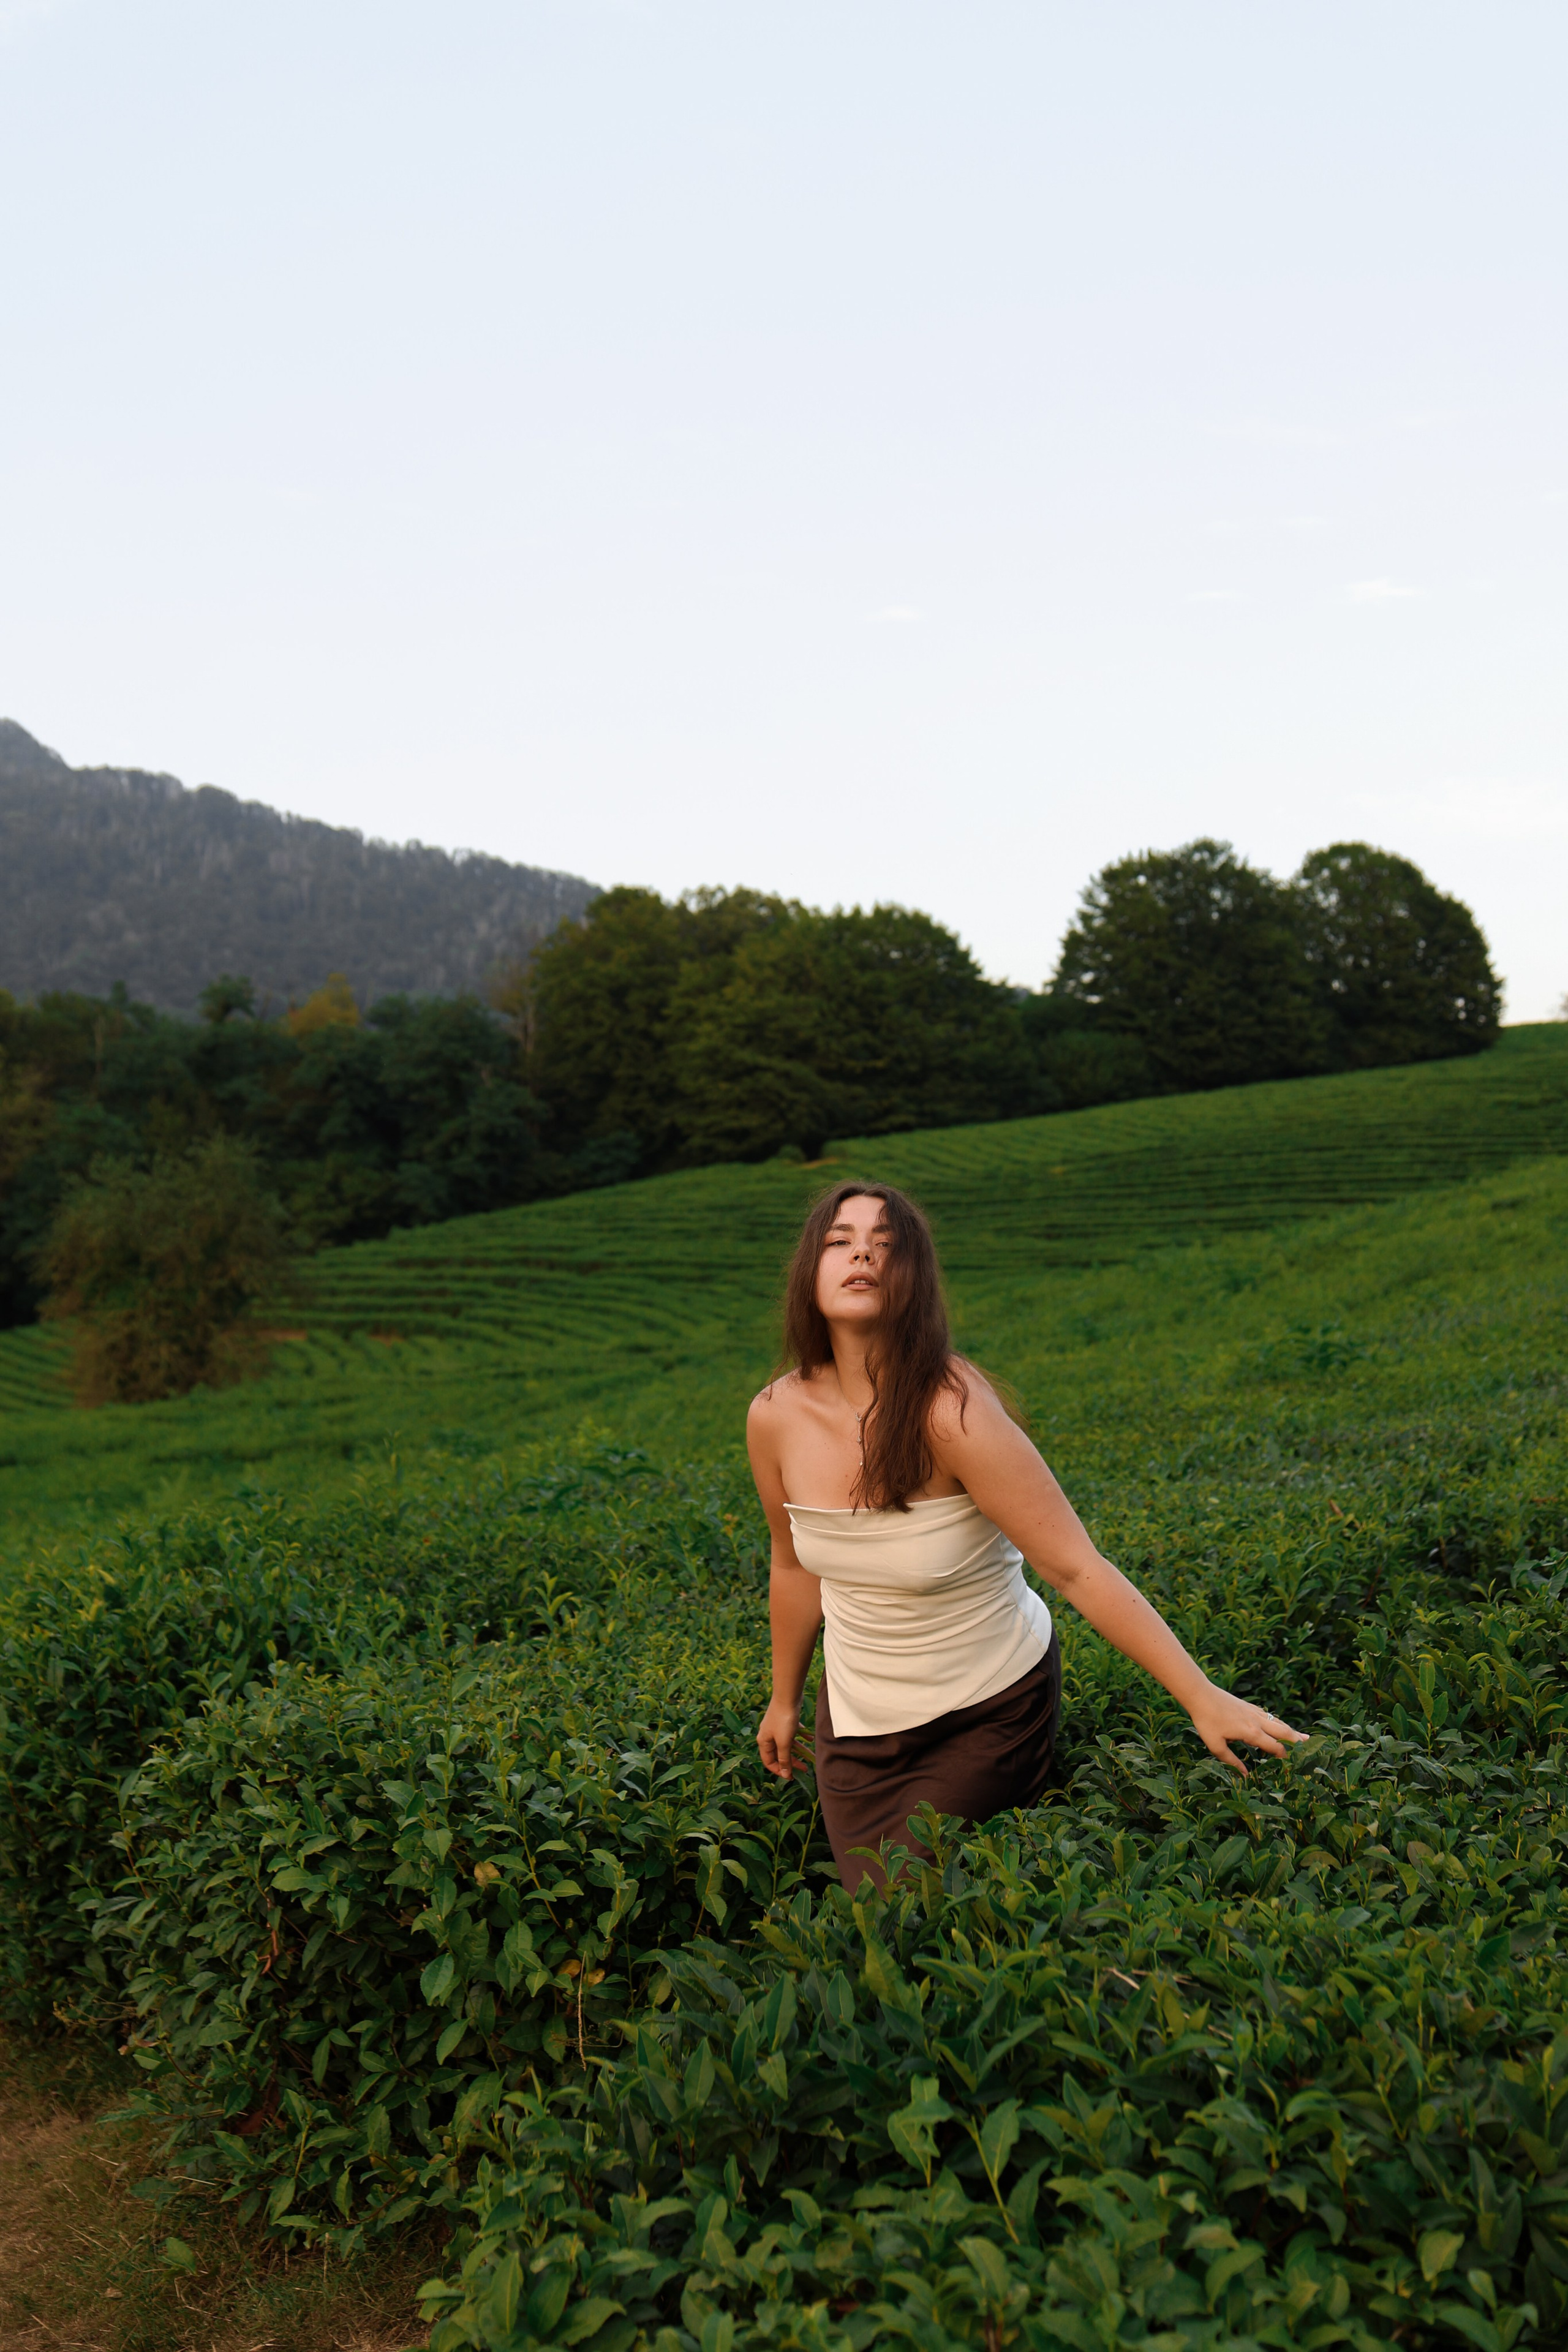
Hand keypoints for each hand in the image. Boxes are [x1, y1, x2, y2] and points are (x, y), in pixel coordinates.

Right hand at [758, 1698, 806, 1779]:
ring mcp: (777, 1727)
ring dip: (799, 1751)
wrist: (787, 1695)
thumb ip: (784, 1759)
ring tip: (811, 1756)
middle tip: (804, 1769)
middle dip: (792, 1762)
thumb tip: (784, 1774)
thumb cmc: (783, 1720)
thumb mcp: (784, 1743)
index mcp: (764, 1742)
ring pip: (788, 1743)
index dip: (779, 1771)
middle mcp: (768, 1735)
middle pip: (780, 1753)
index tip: (791, 1777)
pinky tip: (810, 1739)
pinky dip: (801, 1737)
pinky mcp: (785, 1720)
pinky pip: (793, 1732)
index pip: (769, 1762)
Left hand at [1188, 1684, 1307, 1775]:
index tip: (1292, 1766)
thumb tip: (1245, 1776)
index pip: (1275, 1747)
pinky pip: (1270, 1716)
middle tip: (1312, 1748)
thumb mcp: (1216, 1746)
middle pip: (1284, 1732)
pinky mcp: (1250, 1707)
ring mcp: (1255, 1712)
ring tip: (1304, 1737)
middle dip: (1297, 1741)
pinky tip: (1281, 1725)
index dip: (1285, 1757)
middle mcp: (1258, 1722)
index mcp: (1252, 1733)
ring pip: (1278, 1722)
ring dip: (1291, 1731)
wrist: (1201, 1695)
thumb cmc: (1206, 1721)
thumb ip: (1232, 1762)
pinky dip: (1279, 1723)